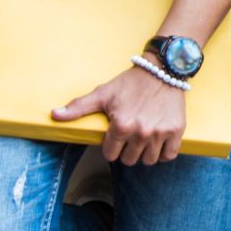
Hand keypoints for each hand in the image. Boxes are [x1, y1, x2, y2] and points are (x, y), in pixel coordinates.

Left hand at [55, 64, 186, 165]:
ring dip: (145, 153)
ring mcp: (159, 133)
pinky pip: (169, 156)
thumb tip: (54, 115)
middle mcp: (140, 132)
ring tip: (143, 138)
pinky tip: (158, 141)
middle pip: (129, 161)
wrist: (162, 70)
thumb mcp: (102, 93)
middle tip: (130, 135)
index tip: (116, 135)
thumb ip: (78, 107)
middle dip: (127, 151)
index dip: (111, 146)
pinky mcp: (176, 131)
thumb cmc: (130, 82)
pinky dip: (163, 152)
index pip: (110, 155)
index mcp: (120, 126)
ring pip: (149, 161)